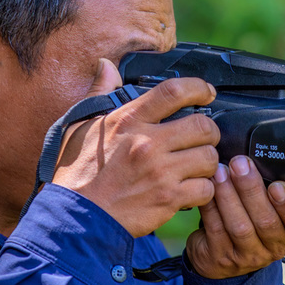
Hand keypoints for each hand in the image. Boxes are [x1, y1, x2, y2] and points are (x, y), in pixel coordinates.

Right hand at [51, 58, 219, 237]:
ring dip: (207, 162)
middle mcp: (148, 143)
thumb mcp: (81, 126)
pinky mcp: (168, 199)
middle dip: (209, 132)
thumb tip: (106, 66)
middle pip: (203, 125)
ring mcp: (160, 172)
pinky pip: (205, 188)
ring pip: (208, 157)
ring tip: (195, 167)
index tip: (207, 92)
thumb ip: (99, 93)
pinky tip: (190, 190)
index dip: (198, 87)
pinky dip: (203, 190)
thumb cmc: (76, 174)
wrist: (75, 218)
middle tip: (203, 139)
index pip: (173, 91)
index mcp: (128, 120)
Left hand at [186, 154, 284, 278]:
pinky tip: (207, 188)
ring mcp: (247, 256)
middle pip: (266, 221)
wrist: (223, 253)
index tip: (277, 186)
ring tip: (220, 172)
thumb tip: (263, 148)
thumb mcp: (270, 204)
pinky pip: (216, 230)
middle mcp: (274, 247)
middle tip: (240, 164)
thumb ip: (272, 184)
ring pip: (240, 226)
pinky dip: (211, 206)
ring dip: (229, 195)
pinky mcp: (222, 258)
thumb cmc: (251, 217)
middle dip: (251, 190)